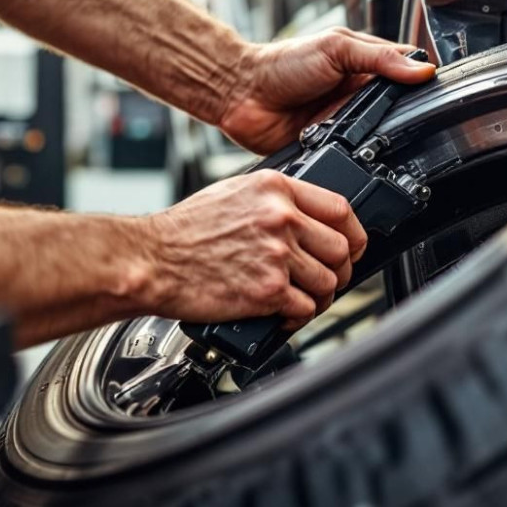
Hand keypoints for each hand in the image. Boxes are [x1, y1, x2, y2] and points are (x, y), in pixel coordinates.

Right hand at [140, 170, 367, 327]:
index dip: (355, 233)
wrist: (152, 260)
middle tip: (328, 279)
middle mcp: (281, 218)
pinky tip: (283, 313)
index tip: (352, 246)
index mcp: (275, 189)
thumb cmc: (183, 231)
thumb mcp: (233, 192)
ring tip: (302, 299)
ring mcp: (277, 254)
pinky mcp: (268, 290)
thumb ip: (273, 201)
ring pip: (329, 281)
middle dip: (341, 270)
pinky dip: (298, 317)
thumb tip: (305, 220)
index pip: (341, 208)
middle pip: (342, 248)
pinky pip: (305, 308)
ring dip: (321, 296)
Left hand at [219, 28, 435, 154]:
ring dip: (376, 137)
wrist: (243, 94)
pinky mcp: (330, 147)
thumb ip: (379, 58)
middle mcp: (357, 97)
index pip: (407, 74)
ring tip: (371, 132)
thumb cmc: (282, 63)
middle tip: (402, 117)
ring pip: (377, 138)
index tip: (435, 90)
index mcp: (364, 67)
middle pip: (397, 111)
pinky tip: (352, 151)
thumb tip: (422, 70)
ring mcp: (344, 123)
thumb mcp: (337, 48)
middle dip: (400, 117)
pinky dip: (353, 156)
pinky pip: (351, 157)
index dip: (423, 82)